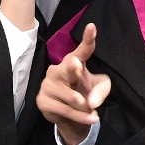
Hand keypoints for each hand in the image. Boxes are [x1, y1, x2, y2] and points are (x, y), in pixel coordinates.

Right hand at [37, 24, 110, 144]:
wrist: (71, 115)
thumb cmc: (86, 93)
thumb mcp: (100, 90)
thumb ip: (101, 91)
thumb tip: (91, 101)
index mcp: (76, 62)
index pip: (82, 50)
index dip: (87, 39)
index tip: (92, 27)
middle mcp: (59, 69)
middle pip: (67, 67)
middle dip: (72, 67)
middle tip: (77, 65)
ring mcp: (48, 84)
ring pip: (71, 97)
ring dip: (85, 107)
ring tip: (92, 111)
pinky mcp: (42, 99)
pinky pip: (65, 110)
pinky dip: (79, 116)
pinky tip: (88, 118)